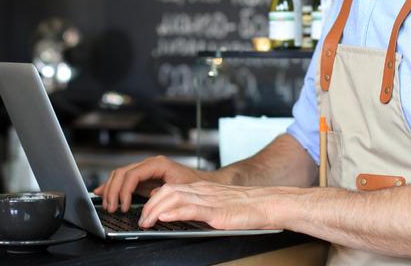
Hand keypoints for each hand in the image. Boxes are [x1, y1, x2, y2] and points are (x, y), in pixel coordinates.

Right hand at [92, 155, 208, 212]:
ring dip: (111, 190)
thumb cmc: (195, 185)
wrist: (204, 182)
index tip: (124, 206)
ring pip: (120, 175)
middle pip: (122, 173)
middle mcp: (149, 164)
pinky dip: (113, 187)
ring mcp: (145, 170)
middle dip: (113, 191)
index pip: (133, 174)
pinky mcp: (143, 178)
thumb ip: (165, 194)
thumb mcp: (181, 190)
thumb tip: (149, 203)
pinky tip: (102, 193)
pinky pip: (124, 180)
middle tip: (112, 208)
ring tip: (109, 206)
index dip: (124, 191)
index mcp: (157, 164)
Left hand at [137, 181, 288, 230]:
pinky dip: (175, 212)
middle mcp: (204, 191)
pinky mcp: (217, 210)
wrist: (269, 204)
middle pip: (168, 191)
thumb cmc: (249, 208)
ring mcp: (209, 200)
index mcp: (203, 190)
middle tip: (141, 220)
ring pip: (175, 198)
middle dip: (149, 206)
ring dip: (156, 210)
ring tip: (147, 222)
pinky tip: (165, 217)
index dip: (154, 199)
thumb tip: (182, 216)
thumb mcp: (220, 206)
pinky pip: (191, 208)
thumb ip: (202, 208)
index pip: (171, 189)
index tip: (145, 212)